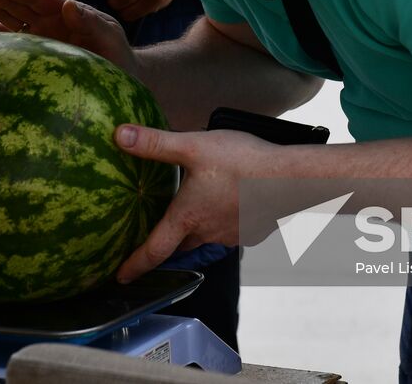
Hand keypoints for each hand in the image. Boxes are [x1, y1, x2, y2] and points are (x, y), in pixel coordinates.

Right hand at [0, 0, 137, 74]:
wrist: (119, 78)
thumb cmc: (118, 55)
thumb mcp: (109, 36)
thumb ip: (91, 22)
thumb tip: (67, 7)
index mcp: (64, 10)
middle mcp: (48, 19)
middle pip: (16, 0)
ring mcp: (38, 34)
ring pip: (6, 14)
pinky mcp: (30, 51)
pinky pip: (6, 36)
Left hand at [111, 125, 275, 282]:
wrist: (291, 178)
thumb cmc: (243, 163)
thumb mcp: (194, 146)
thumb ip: (156, 144)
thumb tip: (120, 135)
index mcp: (188, 217)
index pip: (154, 250)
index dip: (134, 265)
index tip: (120, 276)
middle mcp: (208, 232)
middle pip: (180, 245)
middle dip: (166, 246)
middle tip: (153, 241)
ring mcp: (232, 234)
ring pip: (206, 236)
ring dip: (197, 229)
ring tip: (193, 213)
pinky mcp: (253, 231)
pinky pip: (230, 230)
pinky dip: (223, 221)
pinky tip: (229, 203)